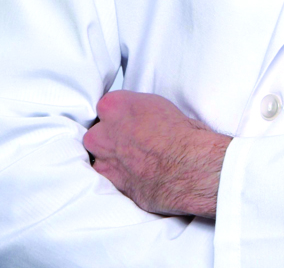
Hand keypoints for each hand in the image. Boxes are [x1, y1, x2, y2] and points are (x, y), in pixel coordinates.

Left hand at [82, 91, 230, 217]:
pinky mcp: (107, 180)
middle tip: (135, 138)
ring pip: (99, 153)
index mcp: (116, 104)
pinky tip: (132, 171)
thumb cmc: (180, 136)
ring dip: (112, 154)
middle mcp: (103, 130)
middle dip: (112, 134)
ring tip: (135, 156)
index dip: (122, 113)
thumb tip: (141, 117)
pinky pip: (104, 173)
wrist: (185, 168)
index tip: (132, 119)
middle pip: (98, 130)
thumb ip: (141, 110)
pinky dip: (115, 172)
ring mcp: (102, 157)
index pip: (109, 104)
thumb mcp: (162, 106)